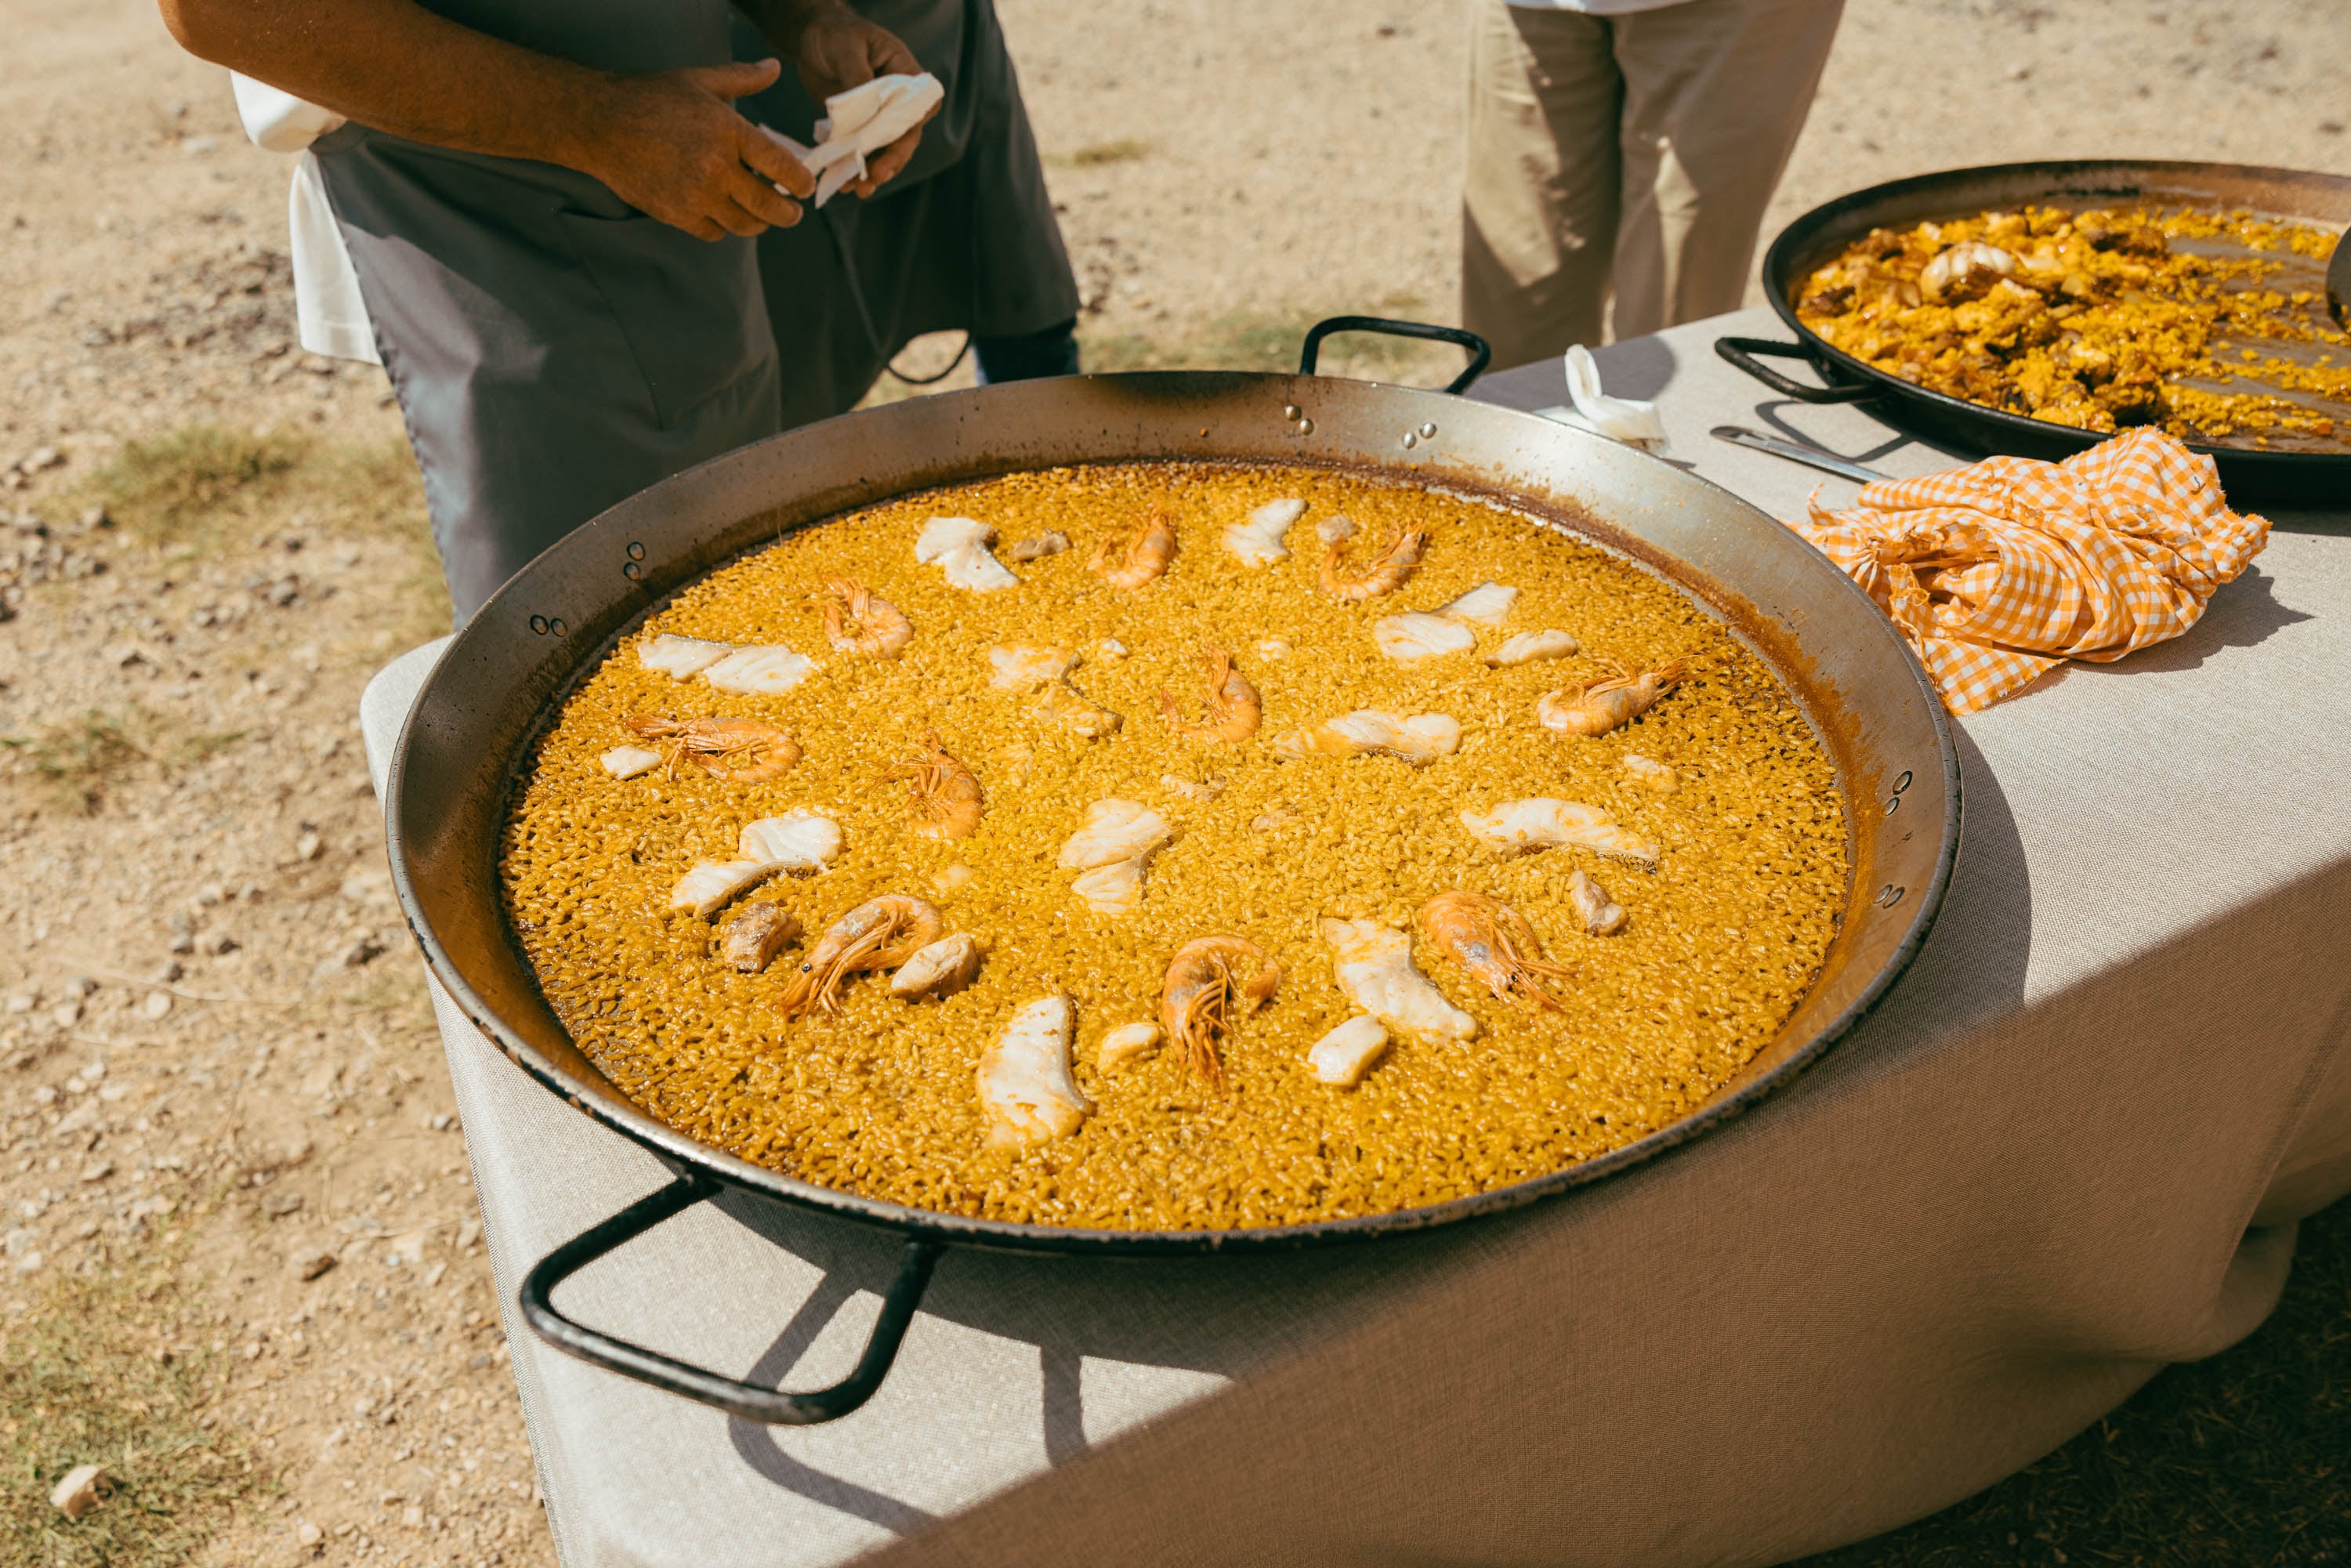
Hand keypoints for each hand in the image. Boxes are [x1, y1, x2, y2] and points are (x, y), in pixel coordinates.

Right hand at [572, 59, 815, 240]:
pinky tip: (723, 214)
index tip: (805, 187)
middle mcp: (717, 168)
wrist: (600, 124)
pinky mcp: (677, 214)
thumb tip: (774, 68)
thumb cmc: (651, 97)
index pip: (781, 166)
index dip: (800, 182)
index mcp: (729, 132)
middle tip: (793, 212)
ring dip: (758, 223)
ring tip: (761, 216)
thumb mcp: (700, 81)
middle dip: (788, 214)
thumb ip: (742, 78)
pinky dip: (723, 227)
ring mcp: (696, 195)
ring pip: (744, 225)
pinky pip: (714, 233)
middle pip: (769, 206)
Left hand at [784, 3, 934, 196]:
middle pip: (904, 135)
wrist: (810, 36)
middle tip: (875, 179)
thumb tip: (866, 113)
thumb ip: (859, 79)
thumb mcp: (846, 49)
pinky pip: (861, 150)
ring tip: (858, 191)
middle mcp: (898, 98)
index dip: (909, 131)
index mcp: (906, 74)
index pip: (919, 107)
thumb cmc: (835, 33)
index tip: (894, 148)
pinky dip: (852, 167)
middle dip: (891, 160)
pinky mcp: (860, 125)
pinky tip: (842, 182)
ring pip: (884, 149)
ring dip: (872, 171)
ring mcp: (879, 114)